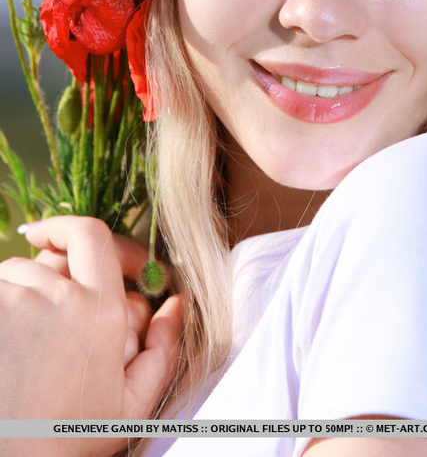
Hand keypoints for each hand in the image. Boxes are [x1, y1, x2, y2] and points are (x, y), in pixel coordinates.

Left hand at [0, 216, 181, 456]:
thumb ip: (164, 349)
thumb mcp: (131, 406)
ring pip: (18, 274)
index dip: (74, 226)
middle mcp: (57, 298)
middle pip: (52, 256)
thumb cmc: (66, 437)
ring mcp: (14, 303)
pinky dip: (4, 306)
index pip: (91, 235)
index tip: (62, 235)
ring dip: (25, 293)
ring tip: (29, 341)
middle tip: (56, 313)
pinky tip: (11, 345)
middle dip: (55, 275)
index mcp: (100, 313)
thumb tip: (175, 304)